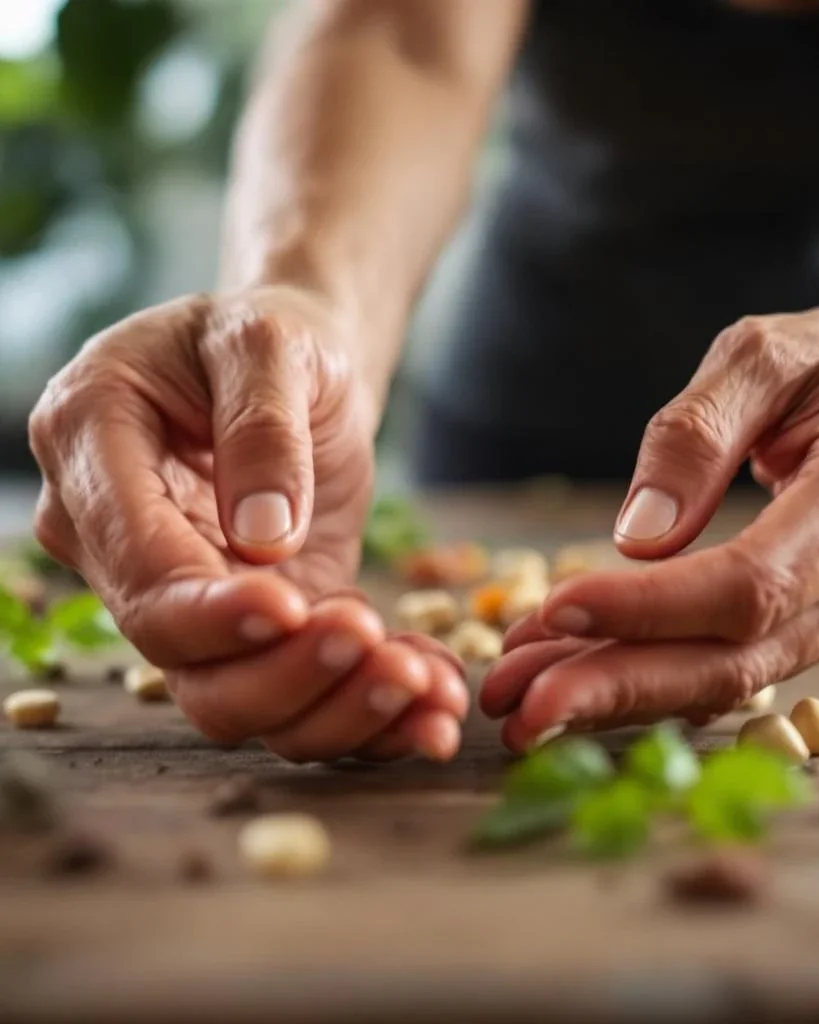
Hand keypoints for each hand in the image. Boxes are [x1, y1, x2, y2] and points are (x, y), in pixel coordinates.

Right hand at [30, 285, 466, 761]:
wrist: (297, 368)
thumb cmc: (270, 337)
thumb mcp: (268, 343)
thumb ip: (260, 429)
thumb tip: (262, 537)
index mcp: (94, 452)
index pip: (140, 567)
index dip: (212, 608)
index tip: (294, 607)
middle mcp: (122, 545)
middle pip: (181, 658)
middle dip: (284, 672)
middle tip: (377, 649)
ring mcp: (188, 595)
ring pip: (238, 698)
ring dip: (335, 710)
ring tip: (425, 689)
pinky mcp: (254, 626)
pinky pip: (297, 692)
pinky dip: (367, 712)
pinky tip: (432, 703)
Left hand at [482, 300, 818, 750]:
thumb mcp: (771, 354)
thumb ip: (699, 434)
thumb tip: (634, 539)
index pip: (749, 585)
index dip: (648, 608)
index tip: (554, 606)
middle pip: (734, 662)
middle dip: (614, 687)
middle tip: (512, 701)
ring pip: (733, 680)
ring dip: (621, 690)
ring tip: (521, 690)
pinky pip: (743, 665)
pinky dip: (657, 670)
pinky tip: (582, 665)